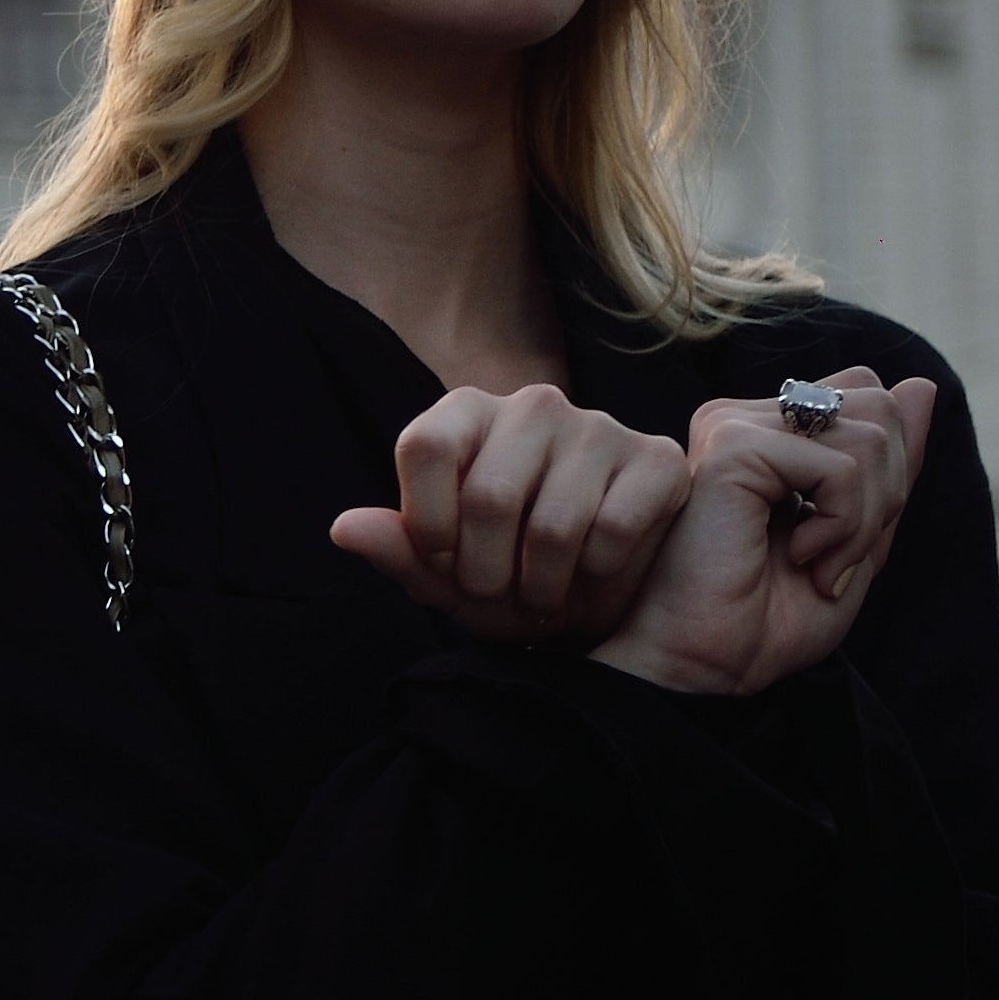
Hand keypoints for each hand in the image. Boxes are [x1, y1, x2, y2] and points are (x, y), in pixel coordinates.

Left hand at [329, 385, 692, 643]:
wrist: (597, 595)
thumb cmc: (507, 573)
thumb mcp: (444, 574)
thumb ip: (396, 548)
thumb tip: (343, 528)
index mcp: (466, 413)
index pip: (425, 447)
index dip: (427, 523)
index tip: (442, 560)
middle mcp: (533, 404)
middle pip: (489, 496)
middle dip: (485, 572)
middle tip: (497, 592)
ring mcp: (599, 426)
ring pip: (553, 526)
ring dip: (541, 585)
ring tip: (540, 593)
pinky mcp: (655, 460)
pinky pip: (614, 532)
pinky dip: (595, 575)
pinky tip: (592, 574)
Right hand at [591, 368, 936, 698]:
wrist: (707, 667)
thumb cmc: (764, 618)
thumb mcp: (858, 537)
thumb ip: (889, 466)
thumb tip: (923, 384)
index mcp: (767, 432)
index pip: (871, 398)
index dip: (888, 471)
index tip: (844, 540)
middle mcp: (743, 417)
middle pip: (879, 406)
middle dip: (884, 493)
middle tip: (837, 555)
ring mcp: (732, 427)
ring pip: (869, 435)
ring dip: (863, 520)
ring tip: (817, 565)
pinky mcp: (732, 449)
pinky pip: (840, 466)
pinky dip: (843, 525)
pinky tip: (801, 557)